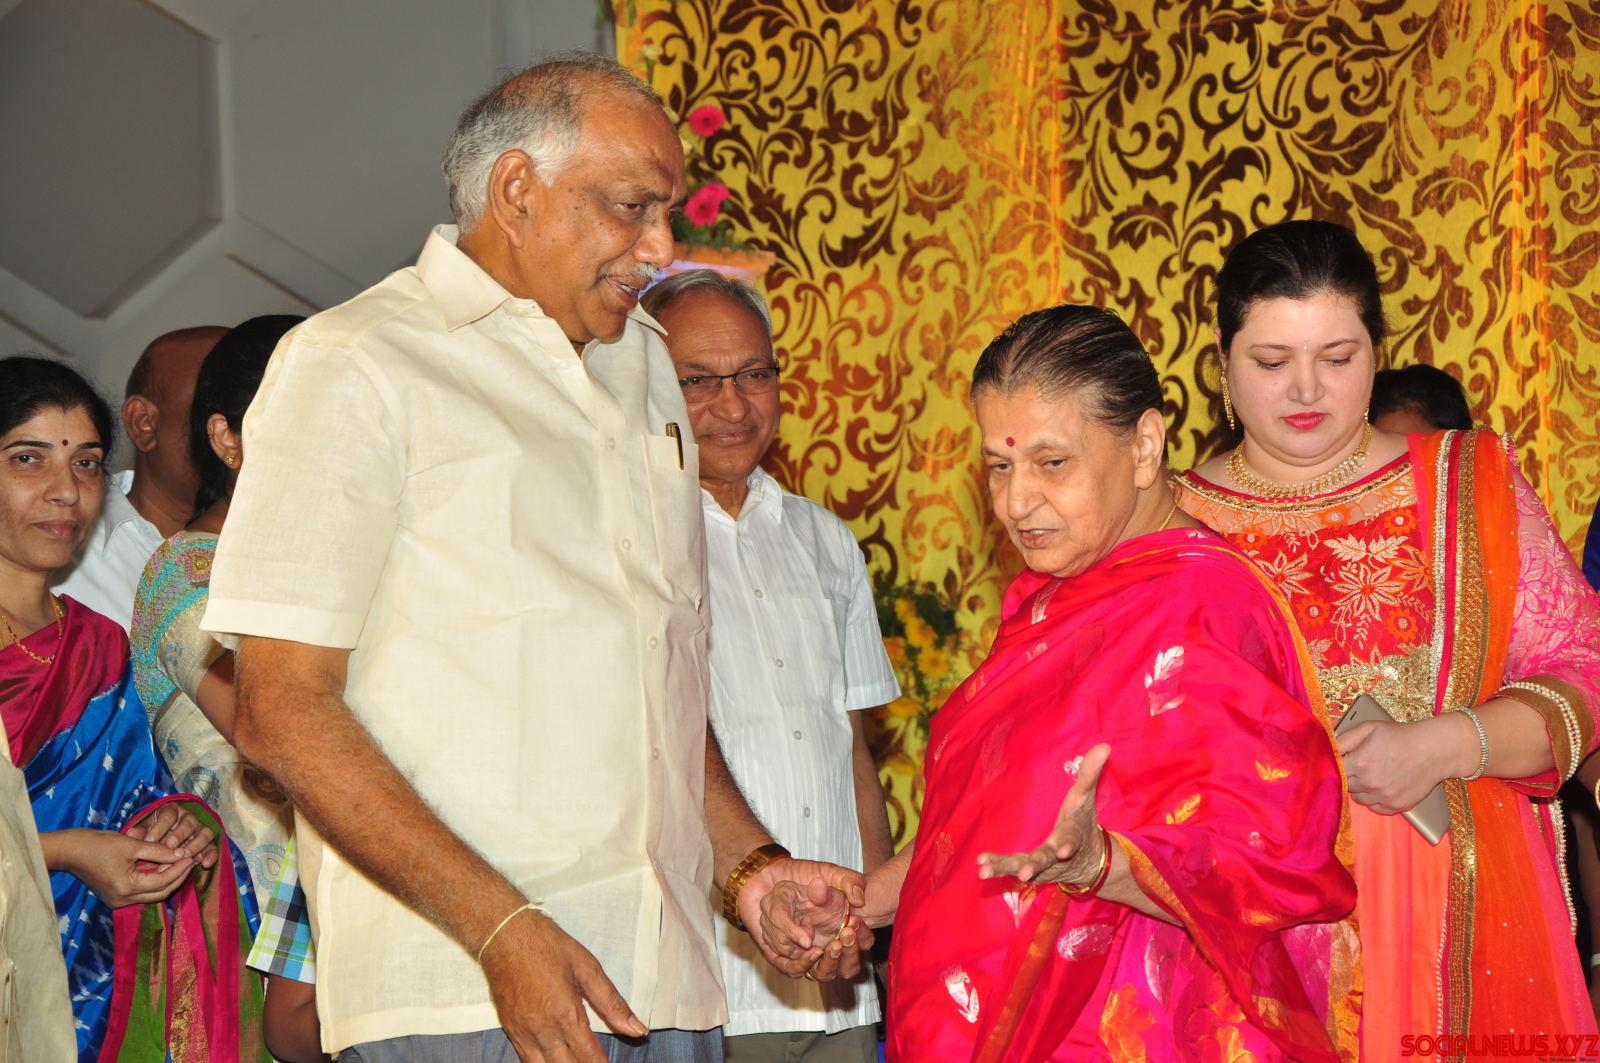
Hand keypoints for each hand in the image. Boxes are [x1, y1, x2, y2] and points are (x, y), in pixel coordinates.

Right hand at [58, 828, 198, 906]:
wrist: (69, 850)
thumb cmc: (97, 844)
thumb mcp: (131, 844)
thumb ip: (158, 851)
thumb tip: (181, 854)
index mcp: (126, 888)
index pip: (162, 882)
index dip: (179, 869)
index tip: (192, 855)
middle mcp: (122, 900)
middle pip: (160, 893)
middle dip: (178, 876)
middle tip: (190, 860)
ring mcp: (118, 900)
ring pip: (152, 894)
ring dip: (167, 879)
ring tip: (181, 862)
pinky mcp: (115, 896)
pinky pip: (142, 892)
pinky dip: (154, 881)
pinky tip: (164, 866)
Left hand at [128, 804, 218, 868]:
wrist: (164, 845)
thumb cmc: (152, 836)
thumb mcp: (144, 832)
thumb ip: (140, 833)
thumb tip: (131, 834)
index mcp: (172, 811)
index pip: (169, 815)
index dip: (160, 828)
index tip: (149, 841)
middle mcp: (190, 818)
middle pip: (190, 822)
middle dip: (180, 834)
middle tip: (169, 846)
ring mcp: (201, 831)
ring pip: (205, 833)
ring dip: (196, 844)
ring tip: (185, 856)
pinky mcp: (209, 845)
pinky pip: (214, 848)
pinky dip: (211, 855)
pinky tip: (205, 864)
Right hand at [479, 905, 646, 1062]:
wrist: (503, 936)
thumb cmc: (547, 946)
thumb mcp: (587, 967)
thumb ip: (612, 1003)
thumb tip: (637, 1029)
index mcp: (565, 1014)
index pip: (589, 1056)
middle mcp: (543, 1030)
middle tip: (597, 1062)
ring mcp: (523, 1033)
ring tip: (578, 1062)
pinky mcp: (510, 1031)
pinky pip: (527, 1061)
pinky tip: (555, 1060)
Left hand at [740, 857, 871, 979]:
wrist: (768, 877)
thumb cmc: (801, 876)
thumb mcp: (828, 873)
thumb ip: (848, 881)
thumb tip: (858, 899)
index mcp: (843, 927)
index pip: (863, 943)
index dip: (863, 938)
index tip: (855, 921)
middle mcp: (828, 945)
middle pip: (848, 967)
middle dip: (849, 954)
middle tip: (845, 935)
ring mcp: (808, 955)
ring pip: (825, 973)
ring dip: (830, 961)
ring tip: (828, 944)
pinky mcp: (785, 958)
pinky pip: (796, 970)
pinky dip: (802, 963)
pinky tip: (806, 946)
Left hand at [977, 743, 1109, 886]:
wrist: (1089, 860)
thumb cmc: (1082, 820)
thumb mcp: (1086, 796)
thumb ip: (1090, 773)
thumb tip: (1104, 745)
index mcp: (1072, 835)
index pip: (1071, 839)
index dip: (1067, 844)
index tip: (1063, 850)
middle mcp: (1058, 855)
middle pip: (1046, 859)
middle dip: (1035, 864)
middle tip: (1024, 873)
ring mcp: (1044, 866)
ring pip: (1025, 867)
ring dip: (1007, 868)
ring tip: (986, 871)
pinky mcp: (1031, 870)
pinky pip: (1013, 868)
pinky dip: (998, 867)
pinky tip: (982, 867)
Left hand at [1339, 716, 1469, 813]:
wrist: (1434, 750)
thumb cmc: (1400, 736)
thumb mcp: (1369, 728)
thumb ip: (1344, 739)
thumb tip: (1326, 749)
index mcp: (1360, 763)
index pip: (1333, 772)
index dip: (1334, 766)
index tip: (1339, 763)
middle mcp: (1370, 783)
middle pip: (1344, 786)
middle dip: (1348, 776)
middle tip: (1360, 765)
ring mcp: (1384, 797)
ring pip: (1358, 798)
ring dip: (1360, 788)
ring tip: (1373, 774)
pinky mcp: (1396, 807)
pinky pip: (1374, 808)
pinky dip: (1374, 799)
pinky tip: (1382, 785)